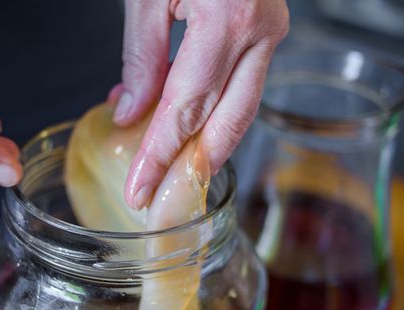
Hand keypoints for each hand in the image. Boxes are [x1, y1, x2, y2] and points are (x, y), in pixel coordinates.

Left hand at [114, 0, 288, 208]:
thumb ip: (142, 54)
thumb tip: (132, 110)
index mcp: (228, 18)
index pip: (188, 108)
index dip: (161, 154)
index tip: (140, 187)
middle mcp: (260, 30)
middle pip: (228, 121)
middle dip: (195, 167)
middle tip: (162, 197)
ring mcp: (271, 29)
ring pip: (241, 107)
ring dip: (206, 142)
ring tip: (169, 165)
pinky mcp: (268, 27)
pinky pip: (242, 82)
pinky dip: (214, 107)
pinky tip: (183, 119)